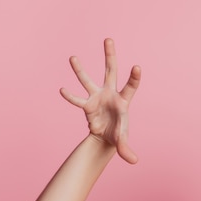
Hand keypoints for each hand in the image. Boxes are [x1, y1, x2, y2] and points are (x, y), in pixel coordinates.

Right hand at [60, 38, 140, 163]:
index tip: (137, 67)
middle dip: (110, 55)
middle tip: (108, 38)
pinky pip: (76, 99)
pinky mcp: (86, 105)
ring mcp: (96, 97)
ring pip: (87, 80)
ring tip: (72, 57)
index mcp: (123, 100)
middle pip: (110, 71)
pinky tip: (62, 89)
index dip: (134, 77)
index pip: (131, 86)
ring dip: (80, 70)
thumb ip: (127, 149)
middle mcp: (109, 93)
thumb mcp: (122, 142)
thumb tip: (134, 161)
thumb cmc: (118, 134)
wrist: (105, 137)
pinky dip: (70, 96)